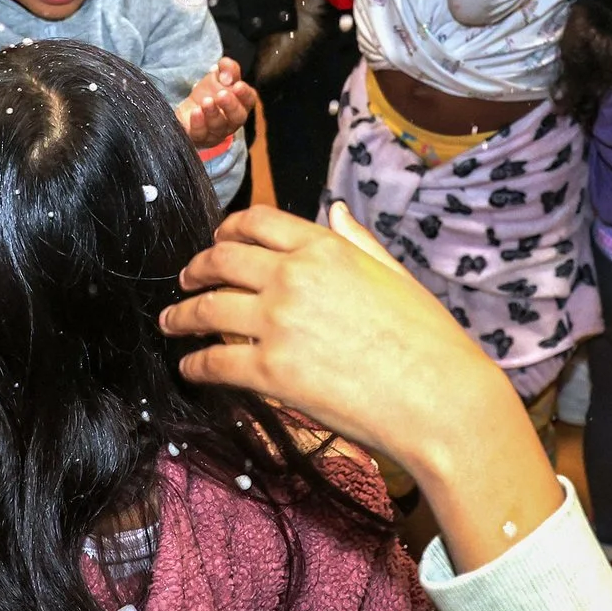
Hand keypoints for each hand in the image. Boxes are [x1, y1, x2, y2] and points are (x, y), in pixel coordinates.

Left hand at [162, 204, 530, 479]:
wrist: (439, 399)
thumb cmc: (428, 341)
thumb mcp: (394, 274)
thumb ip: (356, 241)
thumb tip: (335, 212)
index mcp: (326, 247)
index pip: (257, 223)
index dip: (227, 230)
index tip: (216, 242)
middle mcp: (293, 276)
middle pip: (221, 261)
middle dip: (196, 269)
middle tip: (186, 281)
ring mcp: (277, 323)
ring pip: (207, 309)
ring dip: (183, 316)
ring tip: (172, 323)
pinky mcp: (269, 372)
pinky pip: (214, 361)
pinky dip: (195, 364)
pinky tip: (190, 368)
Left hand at [176, 59, 253, 149]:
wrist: (188, 108)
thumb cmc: (209, 92)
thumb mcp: (219, 75)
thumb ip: (227, 68)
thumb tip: (226, 71)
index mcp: (241, 104)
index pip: (249, 100)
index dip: (244, 94)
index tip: (237, 85)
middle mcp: (232, 121)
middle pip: (238, 117)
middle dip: (231, 106)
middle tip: (222, 94)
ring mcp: (217, 132)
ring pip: (219, 126)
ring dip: (213, 113)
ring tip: (206, 100)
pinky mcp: (199, 137)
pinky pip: (201, 134)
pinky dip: (198, 123)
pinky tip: (196, 111)